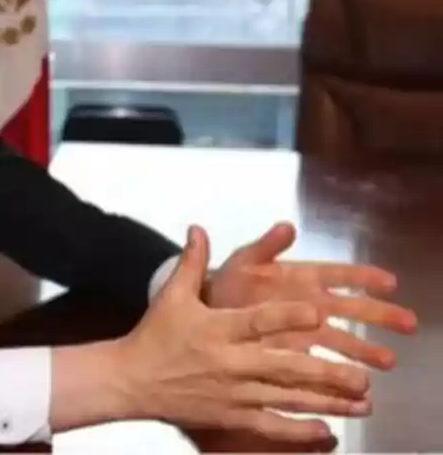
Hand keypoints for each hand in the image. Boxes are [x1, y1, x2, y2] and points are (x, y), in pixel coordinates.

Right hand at [118, 225, 370, 442]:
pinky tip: (328, 429)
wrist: (131, 380)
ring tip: (361, 401)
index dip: (287, 317)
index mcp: (216, 329)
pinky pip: (271, 425)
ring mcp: (232, 393)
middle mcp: (229, 362)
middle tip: (361, 375)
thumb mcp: (171, 295)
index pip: (258, 321)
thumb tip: (198, 229)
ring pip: (286, 398)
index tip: (318, 312)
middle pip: (283, 368)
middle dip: (325, 372)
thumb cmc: (154, 335)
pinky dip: (300, 429)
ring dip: (326, 402)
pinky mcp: (231, 416)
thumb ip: (192, 263)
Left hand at [207, 221, 417, 368]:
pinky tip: (358, 386)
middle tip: (407, 323)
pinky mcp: (296, 355)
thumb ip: (265, 247)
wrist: (203, 316)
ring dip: (366, 350)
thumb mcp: (242, 262)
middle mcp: (309, 304)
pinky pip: (323, 364)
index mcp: (299, 277)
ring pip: (343, 340)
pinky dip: (340, 374)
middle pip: (351, 309)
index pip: (337, 275)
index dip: (363, 277)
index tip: (390, 282)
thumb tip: (287, 225)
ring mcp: (305, 332)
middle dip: (379, 315)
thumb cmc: (225, 285)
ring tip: (388, 361)